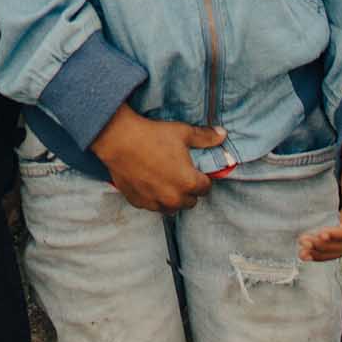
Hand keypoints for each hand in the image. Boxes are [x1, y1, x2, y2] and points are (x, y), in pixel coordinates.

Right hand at [92, 105, 226, 212]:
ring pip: (171, 208)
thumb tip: (222, 135)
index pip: (205, 188)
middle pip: (190, 201)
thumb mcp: (183, 133)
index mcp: (189, 183)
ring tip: (166, 182)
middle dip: (188, 190)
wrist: (119, 140)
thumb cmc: (153, 136)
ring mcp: (155, 203)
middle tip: (180, 174)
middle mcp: (174, 198)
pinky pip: (152, 206)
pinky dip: (153, 198)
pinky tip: (149, 183)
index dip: (202, 178)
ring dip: (172, 198)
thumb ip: (205, 137)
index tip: (195, 170)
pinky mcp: (139, 203)